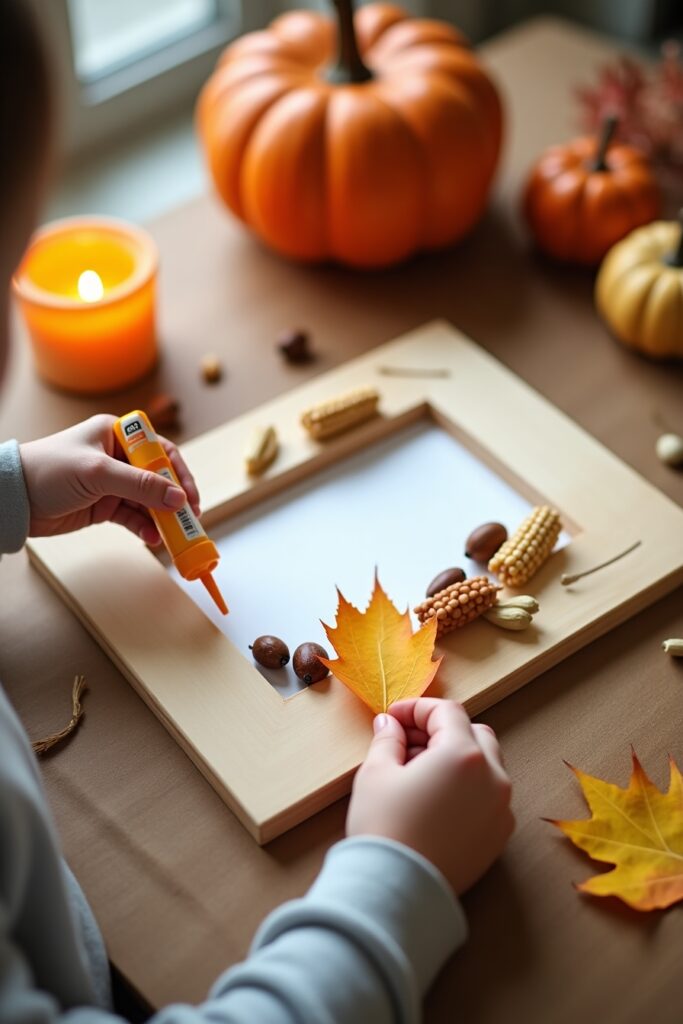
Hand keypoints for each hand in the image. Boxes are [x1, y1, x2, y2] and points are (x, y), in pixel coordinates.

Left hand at [20, 414, 199, 544]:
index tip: (190, 497)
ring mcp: (111, 483)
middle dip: (174, 500)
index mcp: (116, 435)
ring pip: (148, 501)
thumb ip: (140, 485)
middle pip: (158, 478)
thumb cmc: (49, 471)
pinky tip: (152, 538)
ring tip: (173, 535)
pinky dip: (144, 528)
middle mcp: (117, 457)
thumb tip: (178, 498)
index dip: (179, 473)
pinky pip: (133, 517)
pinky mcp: (104, 506)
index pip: (160, 451)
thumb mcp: (98, 474)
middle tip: (190, 520)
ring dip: (161, 518)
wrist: (13, 498)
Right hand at [346, 698, 513, 894]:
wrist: (398, 891)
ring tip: (419, 773)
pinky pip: (490, 796)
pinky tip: (437, 801)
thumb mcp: (376, 773)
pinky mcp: (500, 836)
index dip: (416, 709)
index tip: (393, 719)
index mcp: (463, 754)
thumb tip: (389, 724)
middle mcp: (492, 777)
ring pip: (487, 764)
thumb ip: (387, 740)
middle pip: (474, 733)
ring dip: (458, 757)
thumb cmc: (384, 828)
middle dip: (441, 731)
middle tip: (406, 744)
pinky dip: (469, 788)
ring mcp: (501, 808)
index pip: (446, 712)